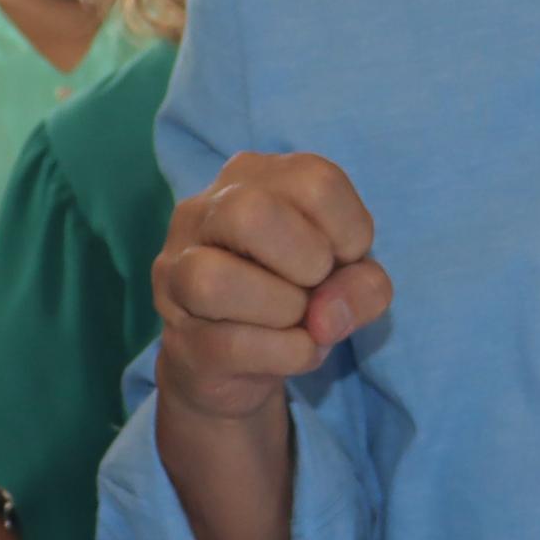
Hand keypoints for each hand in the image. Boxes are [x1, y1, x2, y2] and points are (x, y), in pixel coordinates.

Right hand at [153, 153, 388, 424]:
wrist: (241, 363)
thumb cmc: (298, 295)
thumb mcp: (348, 280)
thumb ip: (363, 286)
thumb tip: (326, 315)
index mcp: (252, 177)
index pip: (315, 181)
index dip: (351, 231)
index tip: (343, 259)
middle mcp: (202, 213)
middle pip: (248, 212)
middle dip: (307, 259)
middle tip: (314, 283)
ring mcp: (176, 274)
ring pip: (213, 279)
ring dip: (282, 309)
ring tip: (296, 319)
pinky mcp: (179, 337)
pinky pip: (229, 344)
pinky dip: (282, 354)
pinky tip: (291, 352)